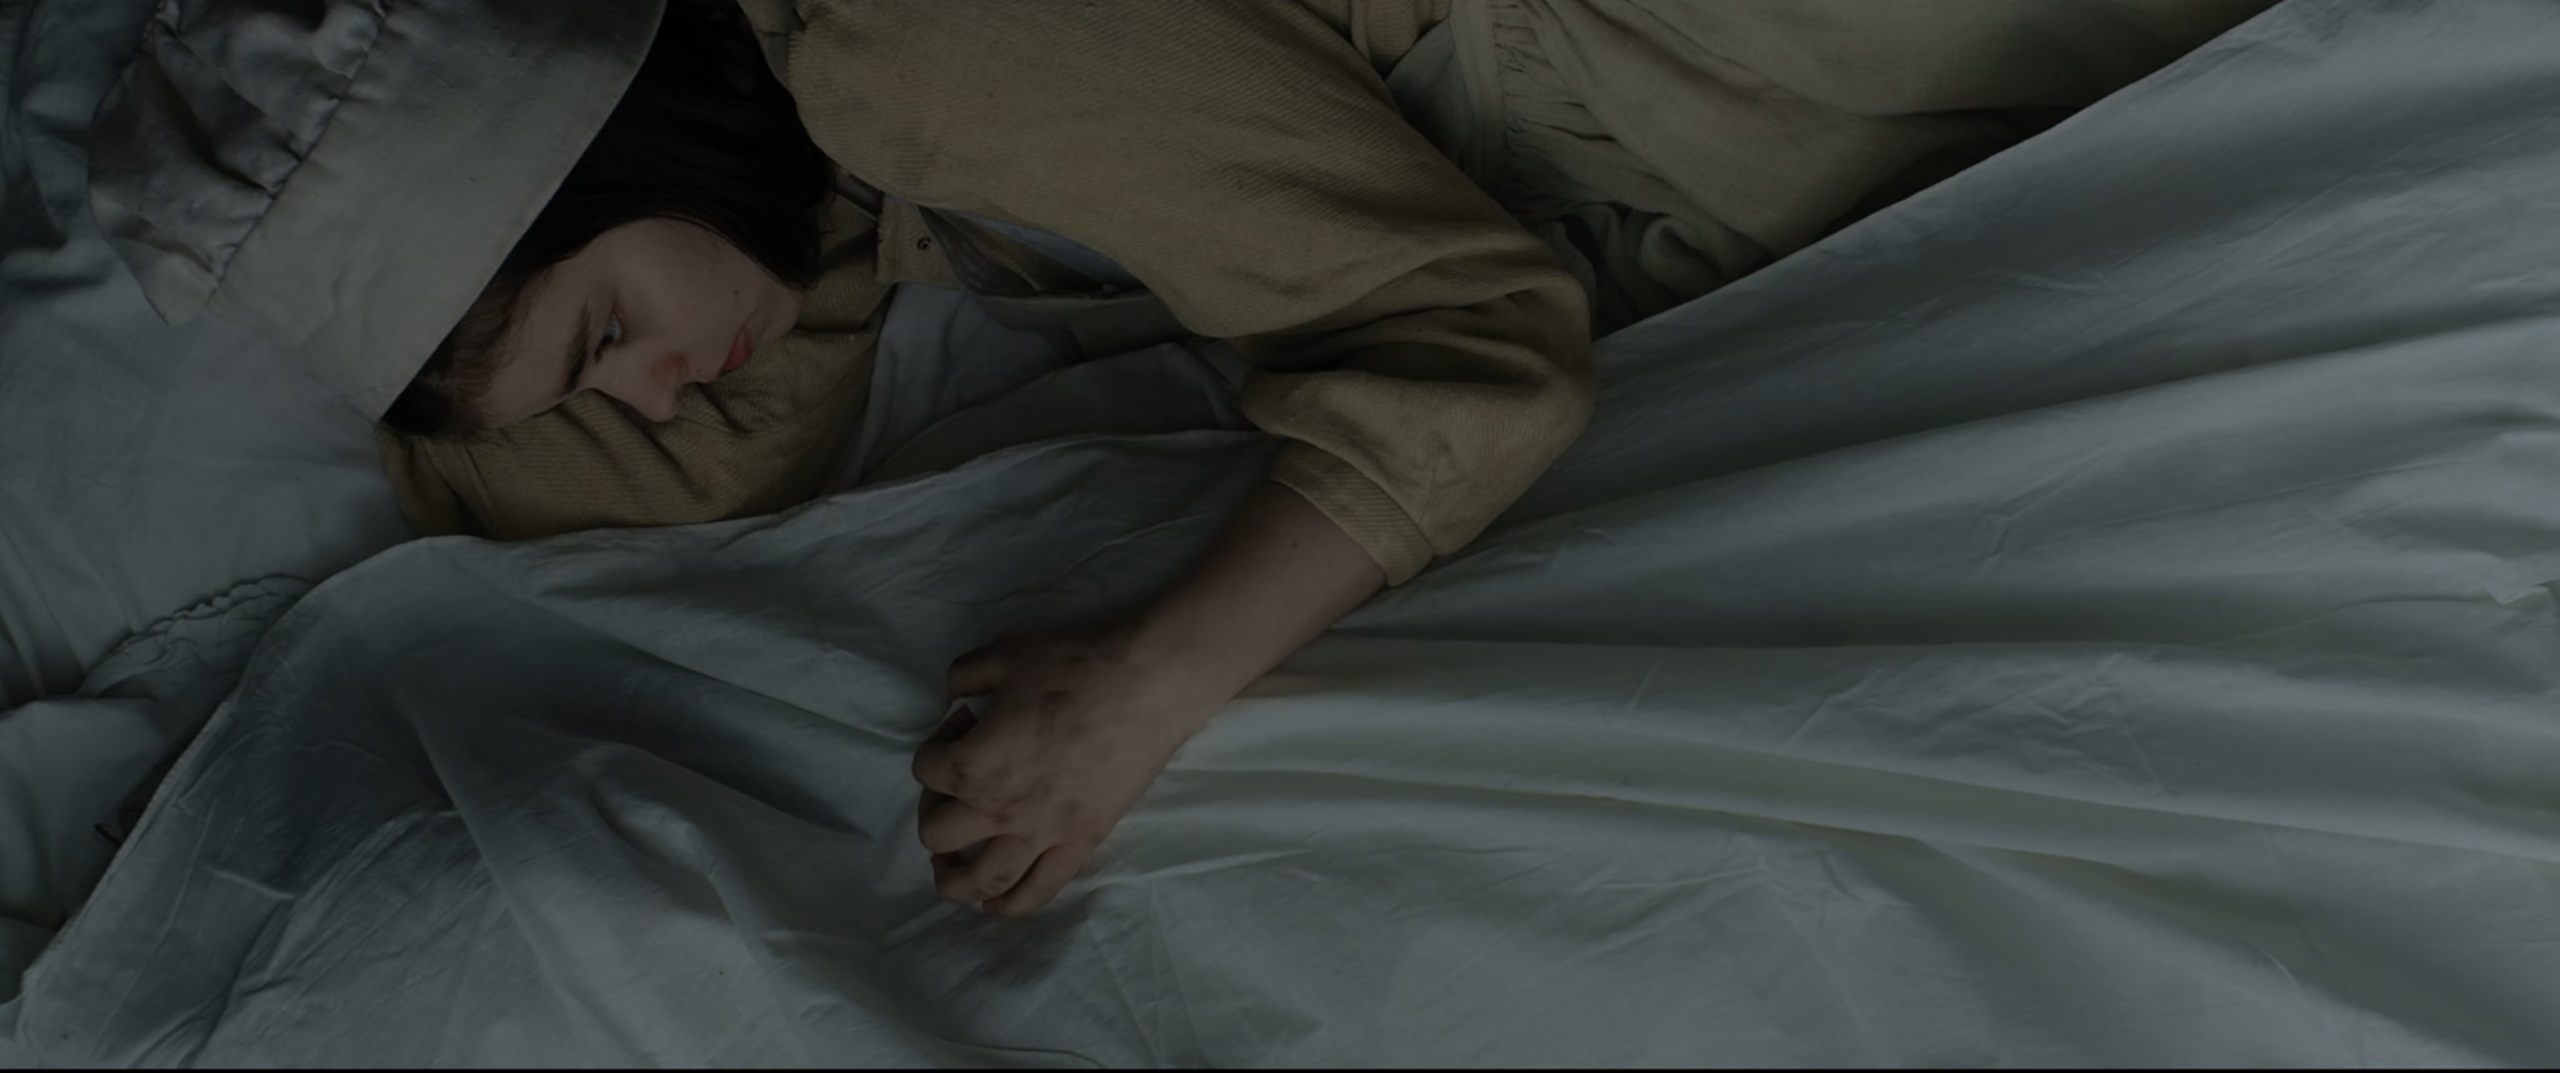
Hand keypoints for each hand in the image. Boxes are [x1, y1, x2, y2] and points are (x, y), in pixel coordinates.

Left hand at [911, 628, 1223, 916]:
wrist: (1145, 687)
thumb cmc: (1073, 667)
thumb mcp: (1003, 654)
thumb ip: (964, 676)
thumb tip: (955, 697)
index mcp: (973, 764)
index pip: (926, 769)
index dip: (937, 743)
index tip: (964, 722)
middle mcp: (998, 809)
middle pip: (938, 834)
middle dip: (934, 810)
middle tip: (953, 790)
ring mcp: (1041, 833)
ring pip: (982, 880)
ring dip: (955, 882)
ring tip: (950, 872)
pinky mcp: (1079, 843)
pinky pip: (1039, 890)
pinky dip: (1012, 905)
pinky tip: (994, 907)